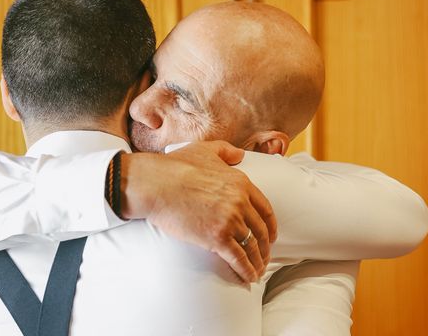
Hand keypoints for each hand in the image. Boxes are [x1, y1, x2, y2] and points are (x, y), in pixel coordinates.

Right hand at [121, 140, 276, 282]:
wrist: (156, 184)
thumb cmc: (176, 166)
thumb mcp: (205, 150)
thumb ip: (226, 151)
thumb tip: (239, 154)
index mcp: (241, 182)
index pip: (265, 208)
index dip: (270, 225)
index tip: (271, 235)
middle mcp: (240, 202)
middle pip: (261, 229)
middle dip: (265, 246)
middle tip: (264, 256)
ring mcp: (230, 221)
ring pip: (252, 246)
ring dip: (257, 262)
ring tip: (257, 271)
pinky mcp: (217, 238)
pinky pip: (238, 258)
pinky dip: (246, 270)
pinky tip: (248, 277)